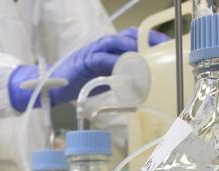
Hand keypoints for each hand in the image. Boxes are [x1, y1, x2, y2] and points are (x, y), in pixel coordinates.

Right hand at [9, 28, 168, 111]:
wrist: (53, 87)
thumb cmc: (79, 83)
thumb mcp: (104, 79)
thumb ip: (119, 77)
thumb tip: (138, 84)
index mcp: (108, 49)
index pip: (131, 38)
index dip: (148, 39)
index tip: (165, 45)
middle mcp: (101, 46)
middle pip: (126, 36)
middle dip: (144, 40)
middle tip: (160, 47)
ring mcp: (92, 52)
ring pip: (114, 43)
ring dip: (131, 48)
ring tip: (145, 55)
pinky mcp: (84, 62)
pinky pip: (100, 58)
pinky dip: (113, 62)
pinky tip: (124, 67)